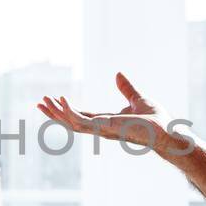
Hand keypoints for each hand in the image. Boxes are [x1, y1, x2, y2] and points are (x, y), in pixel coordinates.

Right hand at [36, 72, 187, 156]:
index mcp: (106, 122)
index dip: (65, 110)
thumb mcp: (137, 99)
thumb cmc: (156, 121)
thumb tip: (118, 73)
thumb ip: (126, 88)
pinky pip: (83, 120)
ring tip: (43, 101)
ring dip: (57, 113)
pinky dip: (70, 111)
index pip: (80, 117)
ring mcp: (102, 129)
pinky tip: (62, 100)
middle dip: (54, 114)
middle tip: (38, 103)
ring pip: (72, 123)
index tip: (52, 101)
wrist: (167, 132)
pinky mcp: (106, 127)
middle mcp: (101, 128)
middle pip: (71, 122)